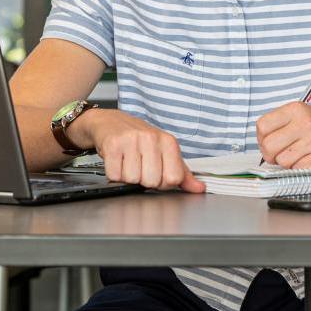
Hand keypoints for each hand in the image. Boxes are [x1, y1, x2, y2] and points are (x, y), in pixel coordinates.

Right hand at [72, 109, 204, 191]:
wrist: (111, 122)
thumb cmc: (140, 140)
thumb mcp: (164, 152)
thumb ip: (183, 173)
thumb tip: (199, 188)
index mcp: (168, 142)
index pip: (174, 178)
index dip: (163, 182)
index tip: (157, 173)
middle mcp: (151, 138)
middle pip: (152, 181)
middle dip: (144, 180)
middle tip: (139, 166)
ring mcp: (131, 140)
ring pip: (133, 179)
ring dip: (127, 176)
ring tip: (127, 162)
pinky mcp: (113, 145)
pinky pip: (115, 175)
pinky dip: (114, 173)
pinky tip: (117, 160)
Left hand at [256, 100, 310, 168]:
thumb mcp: (304, 115)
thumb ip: (282, 124)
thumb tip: (260, 142)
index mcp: (297, 109)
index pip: (262, 126)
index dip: (262, 139)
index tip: (270, 143)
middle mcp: (305, 122)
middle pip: (268, 146)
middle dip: (271, 155)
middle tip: (282, 154)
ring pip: (282, 160)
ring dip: (289, 163)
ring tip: (303, 155)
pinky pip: (296, 169)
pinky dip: (301, 169)